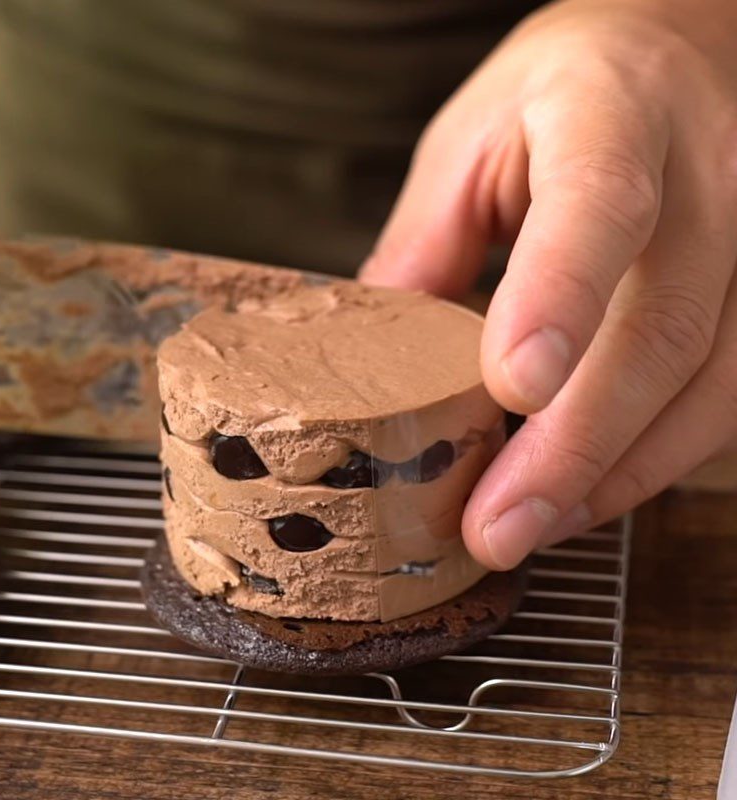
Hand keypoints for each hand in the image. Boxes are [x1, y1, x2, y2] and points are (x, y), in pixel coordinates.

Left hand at [360, 0, 736, 568]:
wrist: (673, 56)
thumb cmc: (558, 97)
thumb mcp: (473, 139)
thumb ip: (427, 238)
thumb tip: (377, 354)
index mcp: (613, 111)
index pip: (600, 202)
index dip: (560, 296)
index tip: (512, 387)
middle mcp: (707, 176)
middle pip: (660, 325)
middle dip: (573, 443)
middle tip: (496, 524)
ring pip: (707, 383)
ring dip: (612, 474)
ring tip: (526, 529)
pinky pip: (722, 400)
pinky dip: (648, 463)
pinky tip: (582, 497)